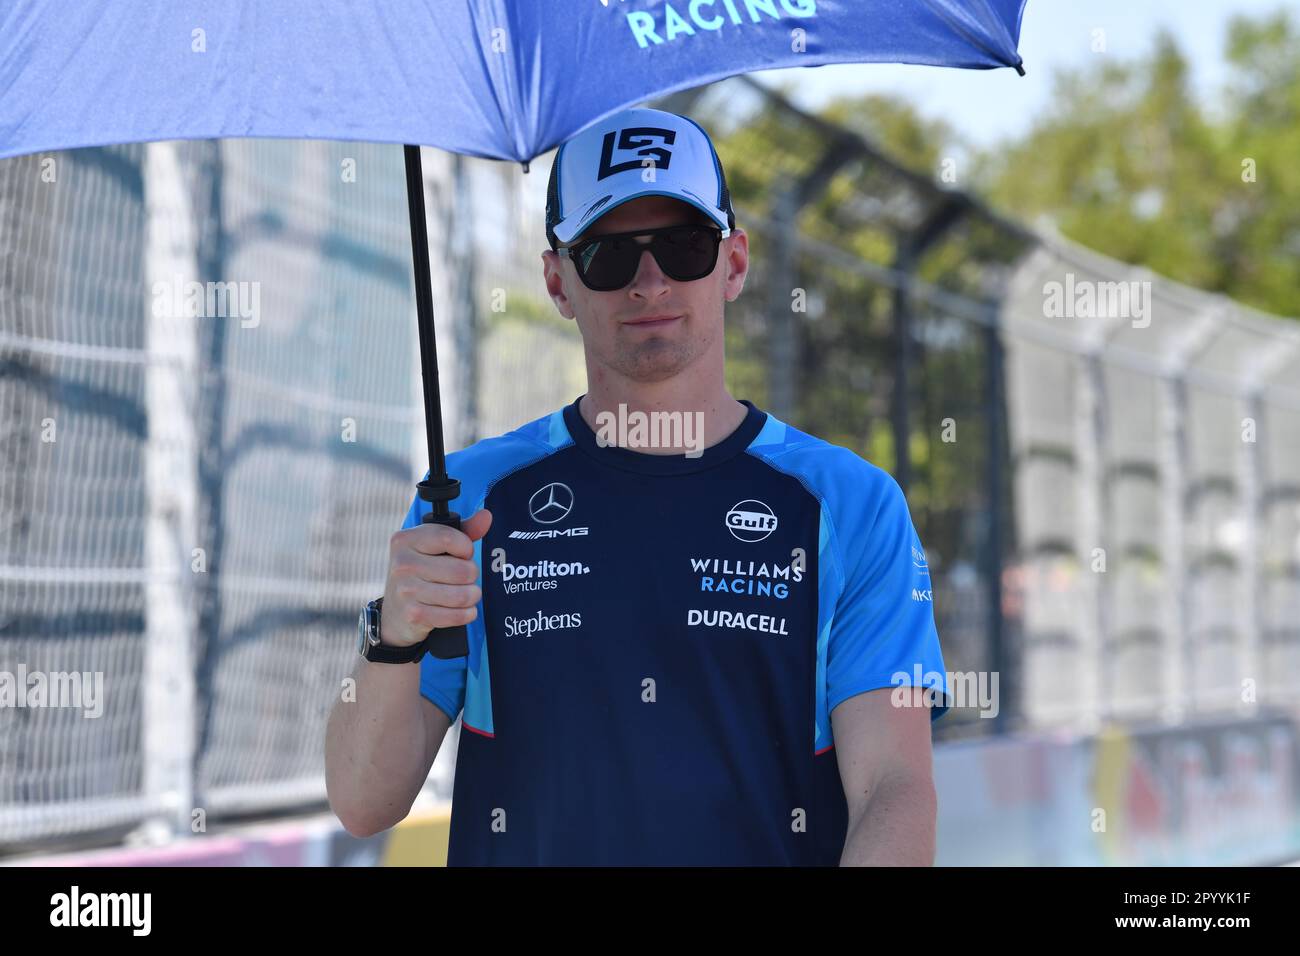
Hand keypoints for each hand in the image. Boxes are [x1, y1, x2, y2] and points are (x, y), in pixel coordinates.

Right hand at [380, 509, 491, 646]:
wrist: (394, 613)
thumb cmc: (421, 573)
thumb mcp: (435, 548)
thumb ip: (463, 531)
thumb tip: (486, 516)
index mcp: (406, 540)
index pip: (449, 538)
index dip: (466, 548)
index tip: (464, 553)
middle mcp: (403, 563)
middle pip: (461, 570)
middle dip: (471, 576)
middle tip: (465, 578)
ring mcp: (406, 590)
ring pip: (462, 594)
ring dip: (472, 596)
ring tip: (466, 594)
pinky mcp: (414, 614)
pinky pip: (456, 615)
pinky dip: (467, 614)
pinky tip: (462, 610)